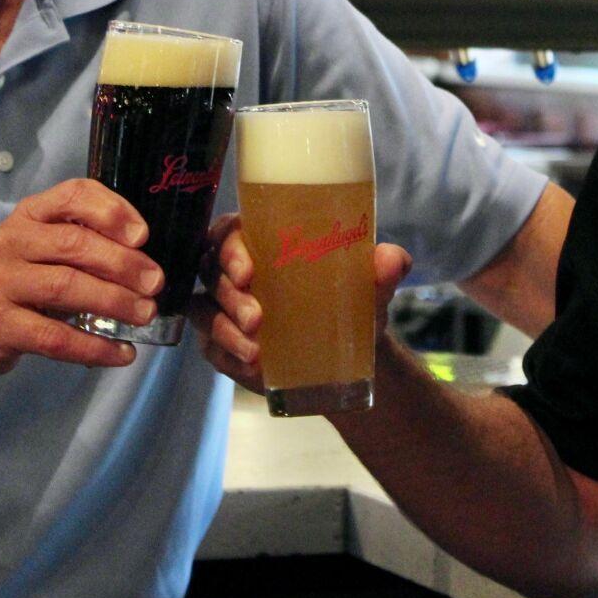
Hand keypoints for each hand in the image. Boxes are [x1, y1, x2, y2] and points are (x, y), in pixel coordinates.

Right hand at [0, 179, 159, 374]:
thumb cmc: (13, 280)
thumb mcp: (40, 248)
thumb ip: (82, 243)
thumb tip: (145, 260)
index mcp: (30, 215)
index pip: (73, 195)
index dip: (112, 211)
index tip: (143, 235)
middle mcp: (12, 242)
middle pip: (74, 244)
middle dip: (123, 263)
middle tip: (155, 282)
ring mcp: (2, 284)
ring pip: (66, 287)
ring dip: (114, 301)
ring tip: (145, 313)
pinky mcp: (0, 326)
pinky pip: (55, 337)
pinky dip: (94, 346)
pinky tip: (122, 353)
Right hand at [190, 214, 411, 393]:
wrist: (350, 354)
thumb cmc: (351, 302)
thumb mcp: (370, 286)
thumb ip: (384, 269)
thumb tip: (394, 260)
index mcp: (262, 240)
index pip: (228, 232)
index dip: (229, 247)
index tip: (247, 270)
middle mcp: (234, 271)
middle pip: (209, 269)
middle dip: (229, 294)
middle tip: (257, 317)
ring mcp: (222, 308)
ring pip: (204, 309)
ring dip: (225, 328)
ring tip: (256, 348)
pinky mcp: (221, 344)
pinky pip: (210, 347)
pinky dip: (227, 355)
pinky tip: (251, 365)